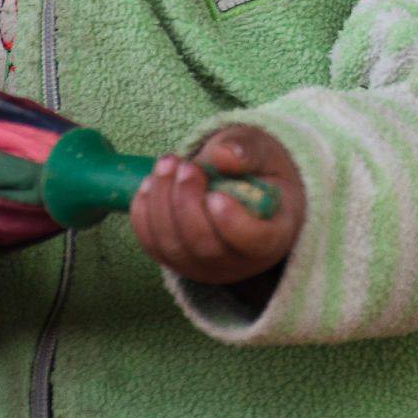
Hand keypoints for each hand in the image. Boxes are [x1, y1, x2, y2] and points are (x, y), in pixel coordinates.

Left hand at [130, 125, 304, 284]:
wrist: (241, 185)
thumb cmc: (258, 169)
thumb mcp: (263, 150)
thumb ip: (248, 151)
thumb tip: (223, 156)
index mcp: (273, 234)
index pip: (255, 243)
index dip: (233, 224)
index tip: (216, 195)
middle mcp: (240, 262)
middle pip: (206, 246)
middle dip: (187, 203)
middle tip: (186, 166)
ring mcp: (205, 267)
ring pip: (173, 247)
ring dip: (161, 202)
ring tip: (168, 163)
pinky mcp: (176, 261)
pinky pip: (152, 245)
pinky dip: (143, 213)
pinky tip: (151, 182)